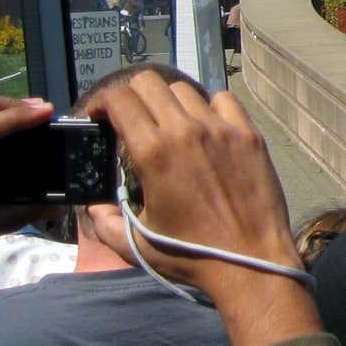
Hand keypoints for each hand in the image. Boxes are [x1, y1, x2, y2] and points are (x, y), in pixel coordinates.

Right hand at [87, 74, 303, 302]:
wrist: (251, 262)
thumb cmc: (191, 256)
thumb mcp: (135, 243)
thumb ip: (105, 221)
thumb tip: (94, 205)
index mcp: (153, 153)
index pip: (120, 99)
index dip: (102, 102)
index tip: (99, 116)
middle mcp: (186, 131)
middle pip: (149, 83)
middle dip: (131, 95)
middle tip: (130, 116)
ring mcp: (222, 129)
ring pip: (185, 89)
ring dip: (168, 101)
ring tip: (167, 124)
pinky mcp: (249, 134)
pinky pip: (223, 100)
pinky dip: (208, 106)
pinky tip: (204, 126)